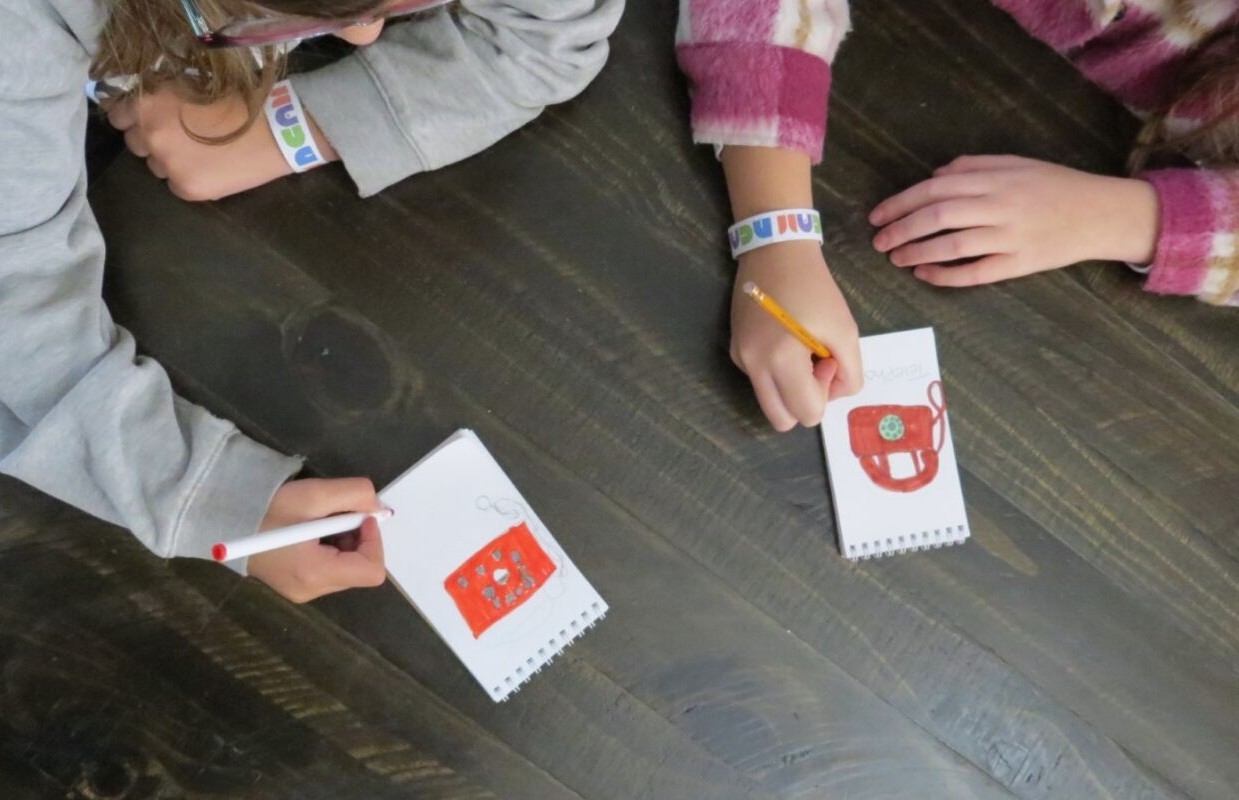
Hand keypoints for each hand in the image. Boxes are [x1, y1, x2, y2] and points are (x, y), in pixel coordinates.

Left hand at [105, 85, 334, 200]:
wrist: (274, 129)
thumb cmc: (237, 100)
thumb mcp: (189, 85)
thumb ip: (161, 96)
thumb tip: (142, 108)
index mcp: (148, 105)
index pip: (117, 116)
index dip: (134, 117)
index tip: (150, 119)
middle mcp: (151, 135)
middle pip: (134, 144)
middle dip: (152, 140)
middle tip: (182, 135)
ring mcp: (168, 165)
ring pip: (155, 166)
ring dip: (171, 160)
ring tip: (202, 153)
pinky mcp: (187, 188)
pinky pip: (176, 185)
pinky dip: (189, 178)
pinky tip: (212, 168)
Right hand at [247, 478, 386, 602]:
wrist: (221, 519)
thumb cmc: (266, 508)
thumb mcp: (314, 494)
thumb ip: (355, 496)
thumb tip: (379, 507)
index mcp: (316, 573)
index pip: (372, 570)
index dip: (374, 541)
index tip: (360, 516)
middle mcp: (311, 590)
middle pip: (358, 569)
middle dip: (357, 538)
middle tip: (336, 514)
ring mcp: (301, 591)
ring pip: (344, 569)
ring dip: (342, 541)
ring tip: (317, 521)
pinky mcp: (293, 585)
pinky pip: (327, 570)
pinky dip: (328, 548)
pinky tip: (308, 531)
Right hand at [731, 241, 862, 430]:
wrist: (775, 252)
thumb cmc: (814, 288)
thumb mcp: (846, 329)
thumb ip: (850, 372)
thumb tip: (836, 390)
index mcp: (779, 361)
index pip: (807, 414)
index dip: (825, 394)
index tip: (827, 359)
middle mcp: (753, 366)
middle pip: (782, 420)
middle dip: (804, 400)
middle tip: (815, 363)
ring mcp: (740, 358)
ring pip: (770, 401)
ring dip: (790, 387)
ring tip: (801, 349)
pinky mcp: (736, 349)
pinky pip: (761, 379)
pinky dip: (777, 372)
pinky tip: (785, 339)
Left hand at [869, 155, 1158, 286]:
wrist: (1102, 213)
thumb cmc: (1055, 186)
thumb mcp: (1016, 164)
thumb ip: (973, 166)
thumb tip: (934, 177)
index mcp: (995, 179)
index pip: (935, 190)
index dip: (901, 203)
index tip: (878, 216)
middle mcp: (1000, 206)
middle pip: (937, 218)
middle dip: (901, 230)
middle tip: (879, 241)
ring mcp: (1010, 237)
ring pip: (952, 246)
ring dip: (917, 253)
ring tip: (896, 258)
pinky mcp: (1020, 264)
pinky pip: (975, 273)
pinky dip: (945, 276)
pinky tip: (925, 275)